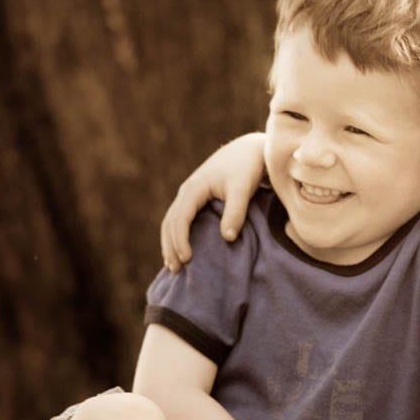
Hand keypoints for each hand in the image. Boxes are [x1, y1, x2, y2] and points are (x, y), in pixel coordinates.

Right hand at [160, 132, 266, 270]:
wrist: (249, 149)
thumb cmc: (247, 167)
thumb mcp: (243, 188)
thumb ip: (235, 212)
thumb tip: (227, 238)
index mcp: (194, 188)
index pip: (180, 218)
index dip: (180, 240)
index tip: (187, 259)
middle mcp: (187, 191)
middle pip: (170, 222)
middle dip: (170, 246)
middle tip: (175, 270)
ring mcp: (190, 194)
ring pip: (172, 221)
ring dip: (171, 243)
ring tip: (174, 266)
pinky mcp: (197, 198)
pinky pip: (182, 219)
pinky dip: (179, 236)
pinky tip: (183, 250)